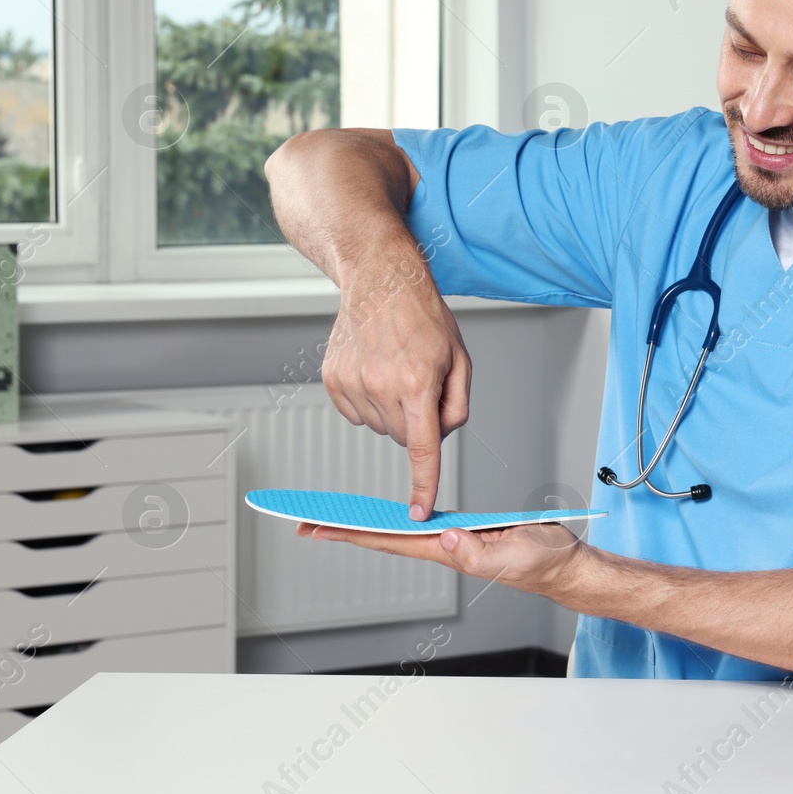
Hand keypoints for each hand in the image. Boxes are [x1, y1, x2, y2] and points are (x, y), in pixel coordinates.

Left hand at [296, 522, 587, 595]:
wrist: (566, 567)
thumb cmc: (544, 563)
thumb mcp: (512, 555)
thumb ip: (477, 551)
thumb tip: (443, 537)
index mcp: (449, 553)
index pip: (389, 541)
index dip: (352, 533)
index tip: (318, 527)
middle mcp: (445, 549)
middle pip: (385, 538)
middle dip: (345, 531)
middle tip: (307, 523)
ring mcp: (454, 543)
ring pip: (400, 533)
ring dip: (366, 527)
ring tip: (335, 519)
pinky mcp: (468, 533)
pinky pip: (423, 526)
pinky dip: (398, 520)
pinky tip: (388, 518)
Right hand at [321, 249, 471, 518]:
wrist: (380, 280)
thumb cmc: (424, 317)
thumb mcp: (459, 360)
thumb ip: (456, 407)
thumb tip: (438, 439)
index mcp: (416, 382)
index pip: (422, 448)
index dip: (423, 484)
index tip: (418, 513)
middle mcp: (380, 386)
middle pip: (404, 437)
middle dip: (417, 423)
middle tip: (421, 383)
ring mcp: (351, 383)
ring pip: (380, 428)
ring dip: (393, 411)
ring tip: (396, 369)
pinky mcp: (333, 380)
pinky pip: (357, 414)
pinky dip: (370, 402)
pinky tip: (375, 370)